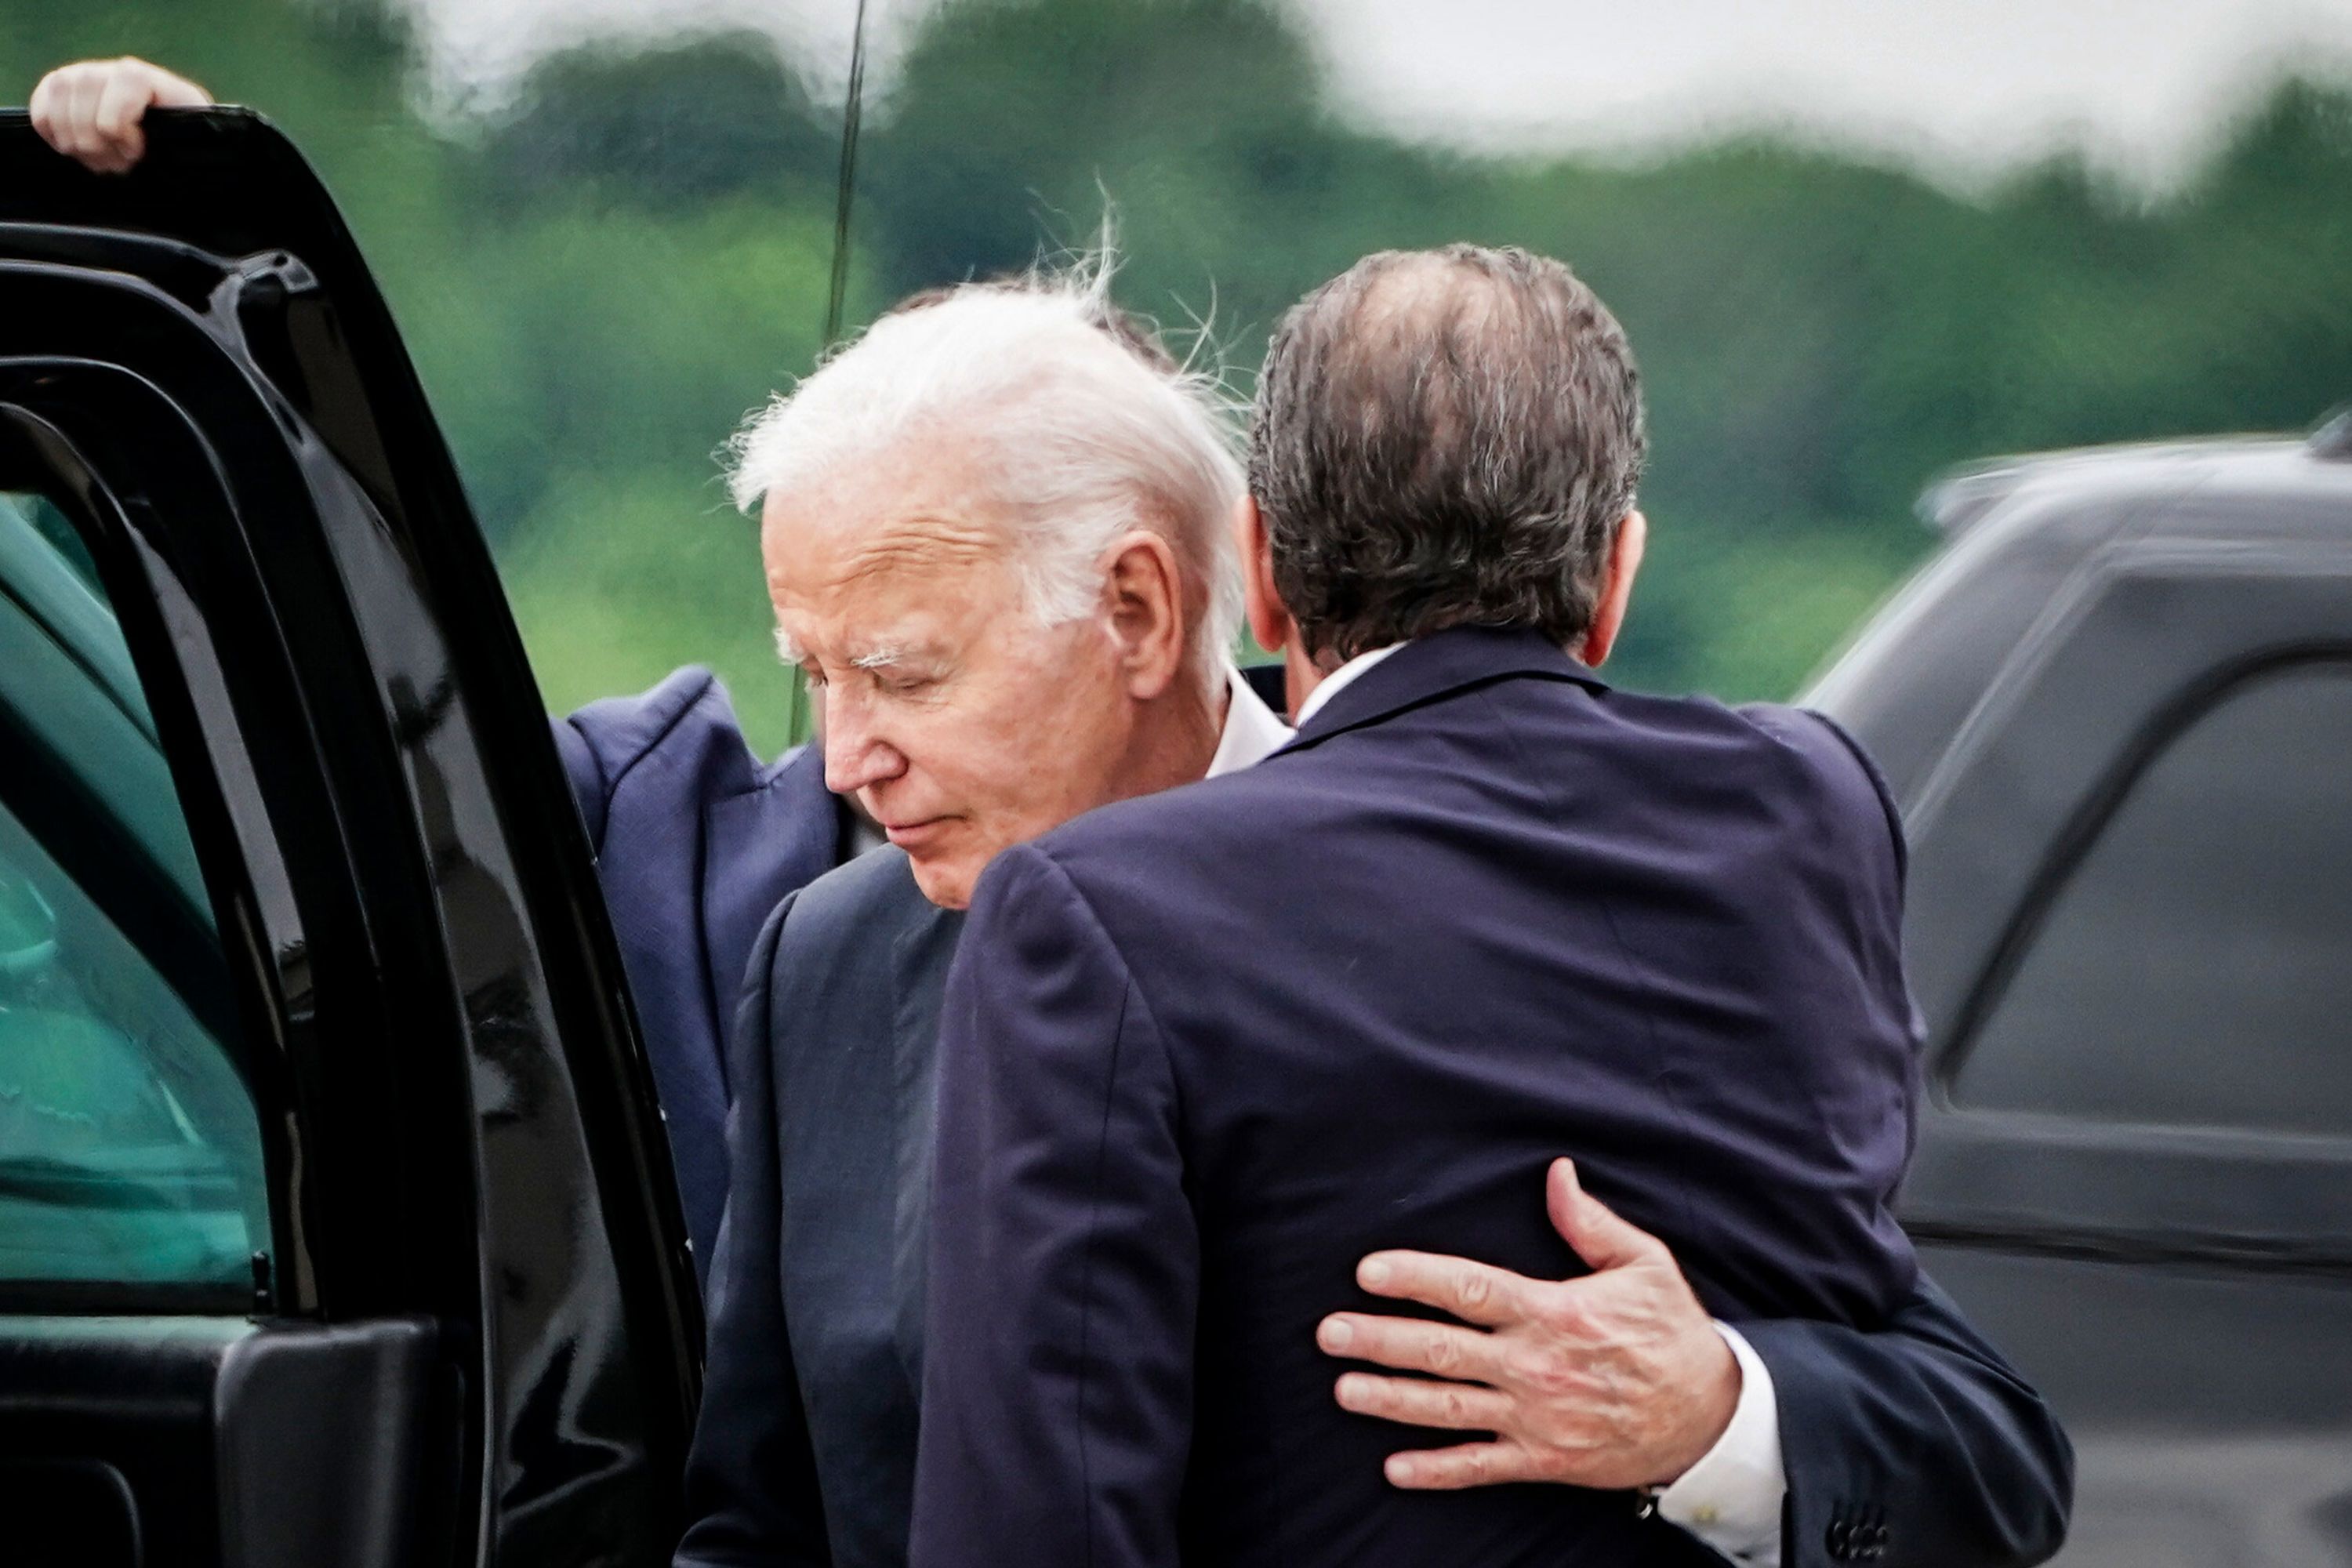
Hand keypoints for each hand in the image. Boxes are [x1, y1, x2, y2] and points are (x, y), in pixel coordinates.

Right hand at [29, 57, 213, 174]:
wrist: (169, 148)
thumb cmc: (183, 150)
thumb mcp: (191, 148)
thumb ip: (178, 142)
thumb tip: (145, 153)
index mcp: (150, 80)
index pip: (123, 87)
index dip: (122, 129)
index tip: (137, 153)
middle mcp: (114, 70)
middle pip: (83, 100)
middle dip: (97, 145)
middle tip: (118, 166)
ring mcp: (84, 75)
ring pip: (58, 104)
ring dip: (74, 144)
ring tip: (99, 161)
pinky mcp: (60, 89)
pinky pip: (41, 110)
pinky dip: (52, 136)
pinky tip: (75, 150)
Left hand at [1315, 1157, 1738, 1491]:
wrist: (1714, 1416)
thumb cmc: (1674, 1333)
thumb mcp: (1643, 1264)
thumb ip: (1589, 1222)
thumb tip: (1556, 1173)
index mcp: (1553, 1311)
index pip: (1469, 1289)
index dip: (1415, 1278)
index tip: (1368, 1272)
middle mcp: (1535, 1365)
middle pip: (1442, 1350)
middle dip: (1379, 1339)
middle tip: (1329, 1332)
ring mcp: (1537, 1417)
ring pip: (1449, 1408)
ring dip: (1391, 1399)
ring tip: (1343, 1389)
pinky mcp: (1546, 1460)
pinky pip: (1482, 1468)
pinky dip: (1437, 1470)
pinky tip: (1395, 1468)